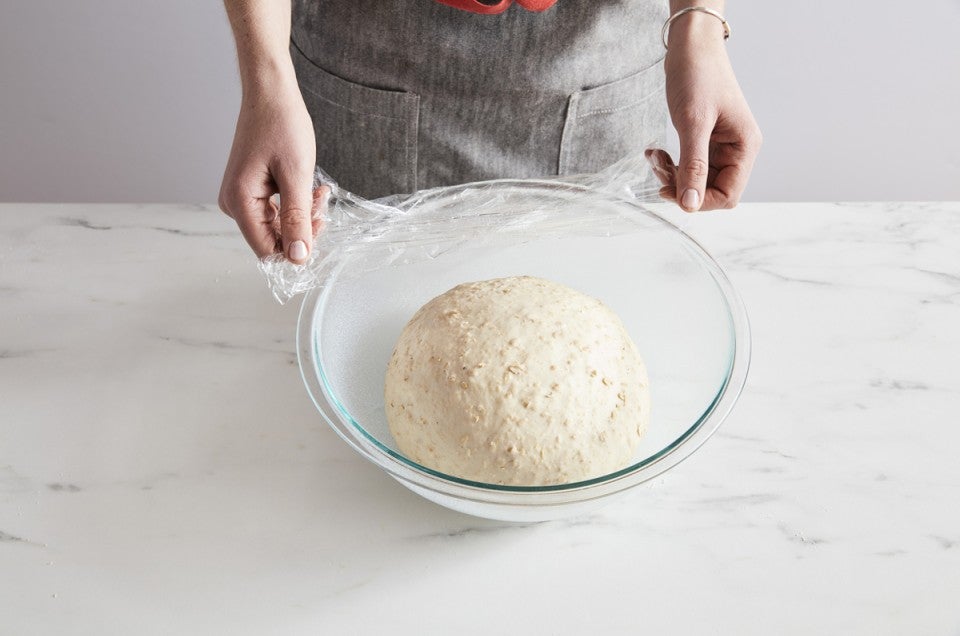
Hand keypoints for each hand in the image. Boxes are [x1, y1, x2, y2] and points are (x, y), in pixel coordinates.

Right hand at [218, 74, 321, 262]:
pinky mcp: (249, 190)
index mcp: (239, 202)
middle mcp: (233, 204)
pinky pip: (274, 211)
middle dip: (302, 226)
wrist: (270, 93)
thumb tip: (298, 258)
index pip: (268, 250)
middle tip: (320, 200)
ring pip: (277, 226)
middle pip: (273, 239)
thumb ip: (297, 220)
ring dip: (302, 213)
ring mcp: (240, 197)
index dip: (297, 247)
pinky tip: (308, 187)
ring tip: (316, 189)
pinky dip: (295, 203)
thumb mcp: (296, 176)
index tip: (319, 222)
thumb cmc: (281, 125)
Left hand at [649, 15, 761, 211]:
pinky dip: (670, 163)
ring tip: (655, 156)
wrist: (691, 47)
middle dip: (682, 185)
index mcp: (744, 147)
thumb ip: (693, 166)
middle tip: (659, 170)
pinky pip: (687, 164)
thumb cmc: (698, 75)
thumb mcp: (693, 122)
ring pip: (696, 179)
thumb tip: (690, 204)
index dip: (699, 200)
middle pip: (711, 190)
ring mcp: (720, 146)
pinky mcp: (704, 140)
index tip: (671, 192)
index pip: (728, 195)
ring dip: (672, 175)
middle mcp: (736, 150)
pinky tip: (655, 152)